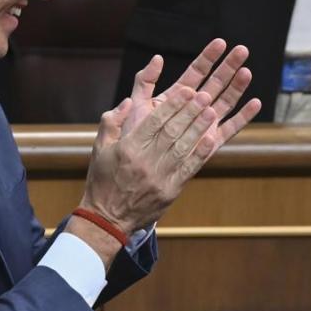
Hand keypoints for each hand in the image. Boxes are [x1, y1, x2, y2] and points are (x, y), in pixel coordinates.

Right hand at [80, 41, 259, 233]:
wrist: (107, 219)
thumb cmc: (103, 180)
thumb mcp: (99, 149)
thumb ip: (112, 122)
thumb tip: (129, 101)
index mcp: (128, 149)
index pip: (154, 122)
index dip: (172, 105)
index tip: (187, 91)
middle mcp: (144, 162)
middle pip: (171, 132)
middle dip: (189, 112)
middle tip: (204, 95)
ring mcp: (159, 177)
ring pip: (182, 148)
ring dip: (198, 128)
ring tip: (211, 111)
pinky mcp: (170, 191)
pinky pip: (188, 169)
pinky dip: (200, 153)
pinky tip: (212, 139)